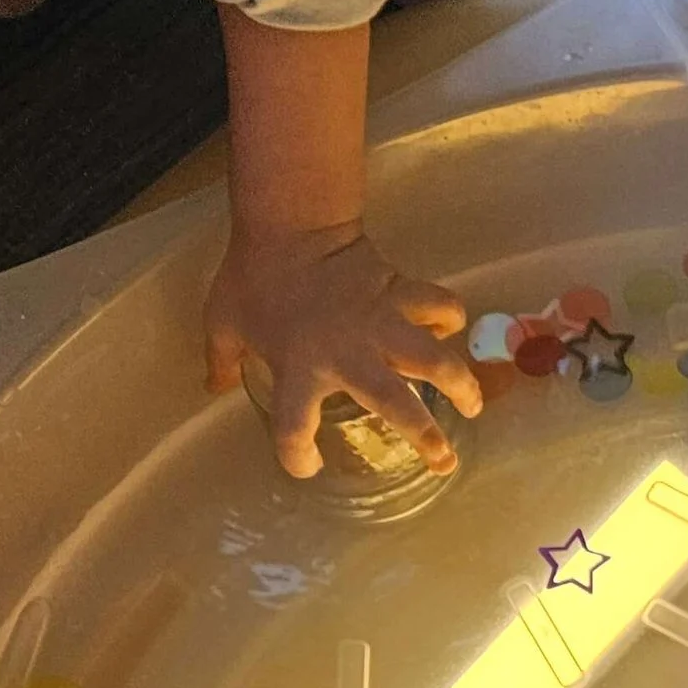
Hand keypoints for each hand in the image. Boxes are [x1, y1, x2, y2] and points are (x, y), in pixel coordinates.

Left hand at [204, 219, 480, 480]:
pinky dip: (446, 315)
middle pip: (395, 405)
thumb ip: (222, 359)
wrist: (289, 222)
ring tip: (473, 405)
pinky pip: (435, 305)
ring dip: (459, 384)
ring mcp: (379, 324)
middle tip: (441, 459)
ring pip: (433, 360)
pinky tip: (449, 327)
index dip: (298, 457)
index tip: (307, 465)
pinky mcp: (398, 292)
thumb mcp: (223, 322)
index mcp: (298, 371)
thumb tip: (214, 385)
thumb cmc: (252, 277)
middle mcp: (347, 356)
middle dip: (425, 437)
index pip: (294, 430)